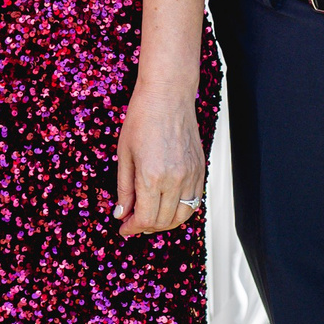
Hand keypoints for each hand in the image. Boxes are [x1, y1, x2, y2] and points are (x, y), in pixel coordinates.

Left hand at [114, 83, 207, 236]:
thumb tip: (122, 214)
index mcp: (152, 177)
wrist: (168, 95)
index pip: (145, 218)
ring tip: (149, 217)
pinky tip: (165, 205)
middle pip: (163, 221)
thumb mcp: (124, 155)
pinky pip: (194, 202)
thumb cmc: (142, 119)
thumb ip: (124, 189)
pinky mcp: (201, 170)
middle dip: (146, 227)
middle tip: (132, 222)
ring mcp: (192, 176)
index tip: (123, 228)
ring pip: (182, 216)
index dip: (132, 228)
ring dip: (164, 222)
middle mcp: (176, 180)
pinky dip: (180, 210)